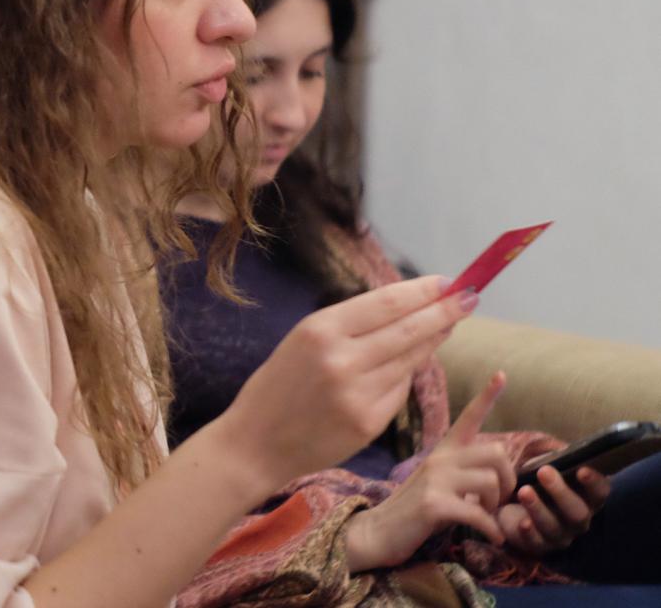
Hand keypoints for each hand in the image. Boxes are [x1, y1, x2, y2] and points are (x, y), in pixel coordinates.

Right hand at [217, 275, 476, 491]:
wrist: (255, 442)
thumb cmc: (278, 385)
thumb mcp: (302, 341)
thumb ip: (350, 326)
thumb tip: (406, 309)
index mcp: (320, 330)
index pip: (387, 303)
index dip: (423, 292)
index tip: (448, 282)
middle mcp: (342, 359)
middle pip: (409, 329)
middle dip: (444, 312)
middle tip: (469, 298)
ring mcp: (358, 394)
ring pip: (410, 360)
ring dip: (432, 341)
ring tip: (447, 326)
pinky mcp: (369, 423)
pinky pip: (399, 390)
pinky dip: (405, 376)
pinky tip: (405, 367)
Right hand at [342, 371, 514, 571]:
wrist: (377, 531)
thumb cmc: (413, 510)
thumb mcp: (437, 483)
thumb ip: (462, 475)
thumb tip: (497, 481)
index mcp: (442, 451)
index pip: (467, 417)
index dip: (487, 396)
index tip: (501, 374)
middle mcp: (439, 459)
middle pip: (495, 453)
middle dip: (508, 480)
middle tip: (498, 501)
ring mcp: (435, 479)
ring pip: (491, 481)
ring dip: (498, 506)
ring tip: (488, 519)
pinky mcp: (434, 504)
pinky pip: (479, 513)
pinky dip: (492, 530)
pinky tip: (491, 538)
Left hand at [499, 463, 611, 553]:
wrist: (513, 505)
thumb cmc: (537, 481)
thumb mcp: (546, 465)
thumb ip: (555, 458)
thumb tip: (559, 448)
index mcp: (586, 497)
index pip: (600, 492)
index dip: (594, 482)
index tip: (582, 469)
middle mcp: (579, 519)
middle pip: (578, 511)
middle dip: (561, 492)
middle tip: (544, 471)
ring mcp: (561, 535)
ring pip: (555, 526)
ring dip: (539, 508)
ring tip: (524, 491)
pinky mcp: (540, 545)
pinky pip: (537, 542)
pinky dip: (530, 533)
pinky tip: (522, 523)